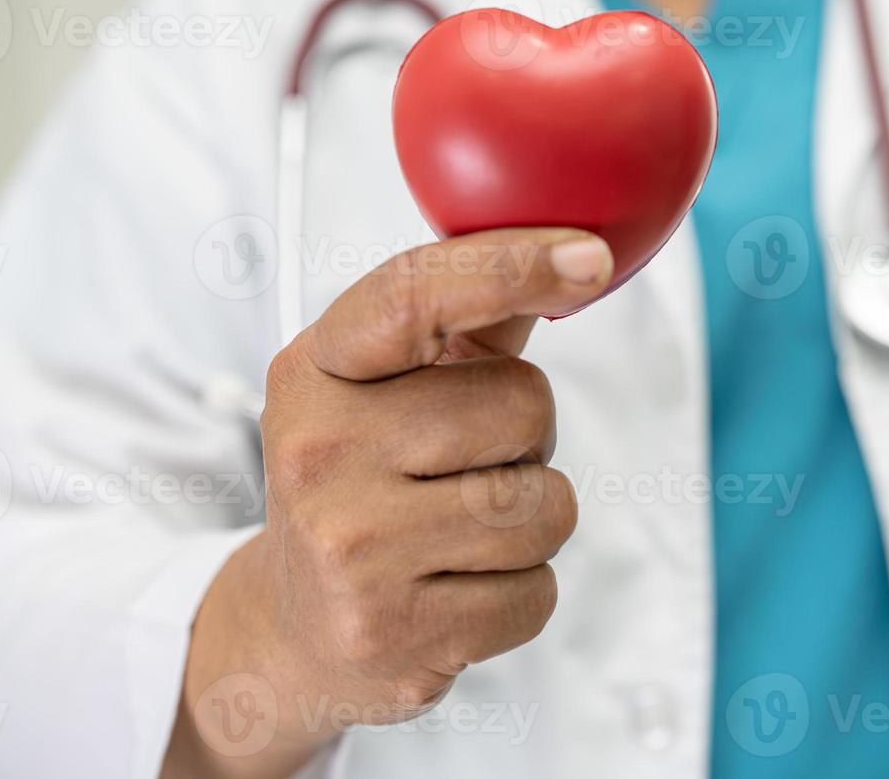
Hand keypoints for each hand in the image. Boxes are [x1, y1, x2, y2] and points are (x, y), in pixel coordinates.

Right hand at [163, 228, 613, 778]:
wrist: (298, 627)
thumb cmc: (365, 484)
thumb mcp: (387, 391)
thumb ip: (470, 321)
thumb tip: (572, 254)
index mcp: (316, 370)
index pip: (413, 293)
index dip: (509, 265)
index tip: (591, 254)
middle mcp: (319, 451)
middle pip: (524, 405)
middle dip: (527, 439)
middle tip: (463, 467)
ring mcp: (351, 548)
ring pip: (545, 506)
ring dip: (532, 521)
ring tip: (461, 531)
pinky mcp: (393, 634)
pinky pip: (536, 594)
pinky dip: (520, 593)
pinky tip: (456, 589)